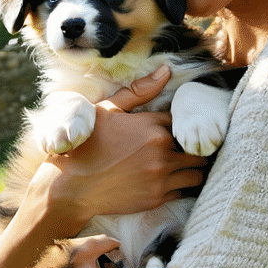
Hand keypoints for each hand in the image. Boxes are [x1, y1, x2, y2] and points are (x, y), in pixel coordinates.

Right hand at [37, 66, 208, 220]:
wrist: (71, 185)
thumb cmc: (86, 144)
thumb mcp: (107, 110)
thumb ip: (138, 91)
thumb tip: (166, 70)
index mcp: (150, 126)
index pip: (181, 122)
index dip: (177, 125)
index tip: (171, 130)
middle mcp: (160, 150)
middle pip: (195, 147)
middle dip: (190, 147)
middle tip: (182, 149)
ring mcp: (160, 176)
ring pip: (196, 172)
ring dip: (191, 168)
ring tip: (181, 166)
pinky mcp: (157, 197)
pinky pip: (184, 191)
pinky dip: (180, 186)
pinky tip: (168, 181)